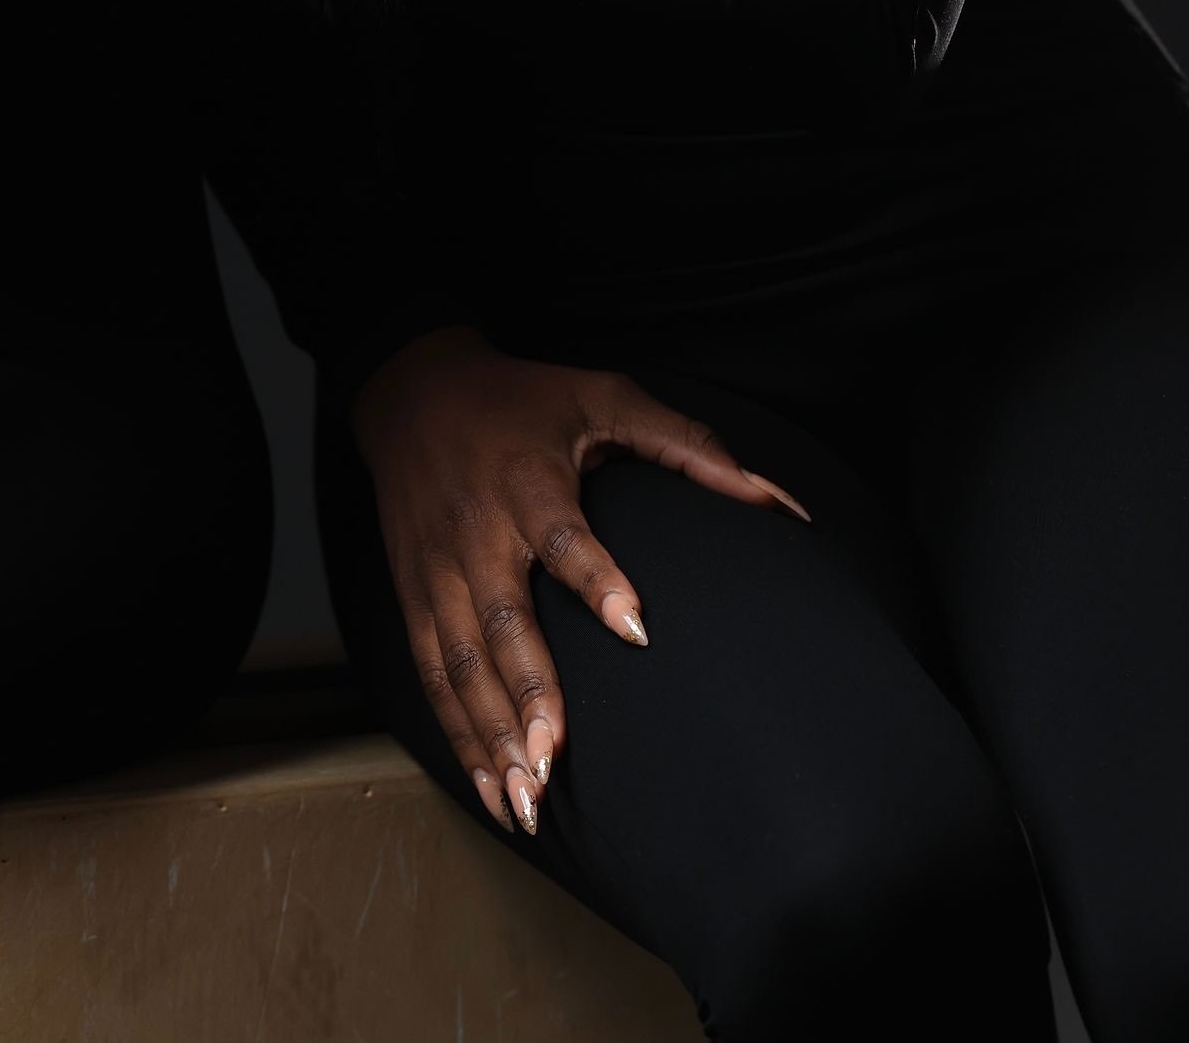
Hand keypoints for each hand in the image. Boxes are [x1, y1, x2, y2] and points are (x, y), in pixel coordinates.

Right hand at [350, 326, 807, 837]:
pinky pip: (431, 672)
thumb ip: (688, 446)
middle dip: (527, 693)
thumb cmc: (523, 396)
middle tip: (555, 759)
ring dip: (490, 732)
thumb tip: (776, 501)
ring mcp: (438, 568)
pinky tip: (488, 784)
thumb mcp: (604, 396)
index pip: (563, 535)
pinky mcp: (414, 593)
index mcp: (528, 479)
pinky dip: (456, 732)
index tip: (637, 629)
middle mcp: (478, 529)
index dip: (597, 578)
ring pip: (460, 660)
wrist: (412, 389)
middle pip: (501, 618)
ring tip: (523, 798)